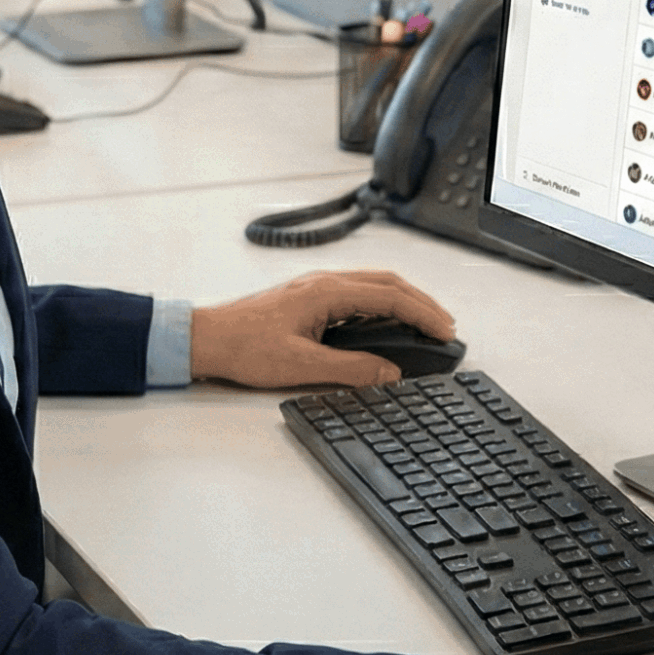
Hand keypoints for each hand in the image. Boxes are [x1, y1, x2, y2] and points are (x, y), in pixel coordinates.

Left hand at [186, 269, 455, 387]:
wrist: (207, 339)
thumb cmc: (244, 346)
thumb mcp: (301, 365)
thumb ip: (350, 368)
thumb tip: (388, 372)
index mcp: (326, 291)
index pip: (390, 296)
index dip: (423, 313)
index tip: (446, 329)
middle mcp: (324, 282)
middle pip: (387, 284)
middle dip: (421, 303)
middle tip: (445, 326)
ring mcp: (316, 288)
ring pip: (373, 286)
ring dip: (403, 301)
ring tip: (424, 323)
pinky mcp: (309, 299)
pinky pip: (357, 294)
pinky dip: (382, 305)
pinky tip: (387, 323)